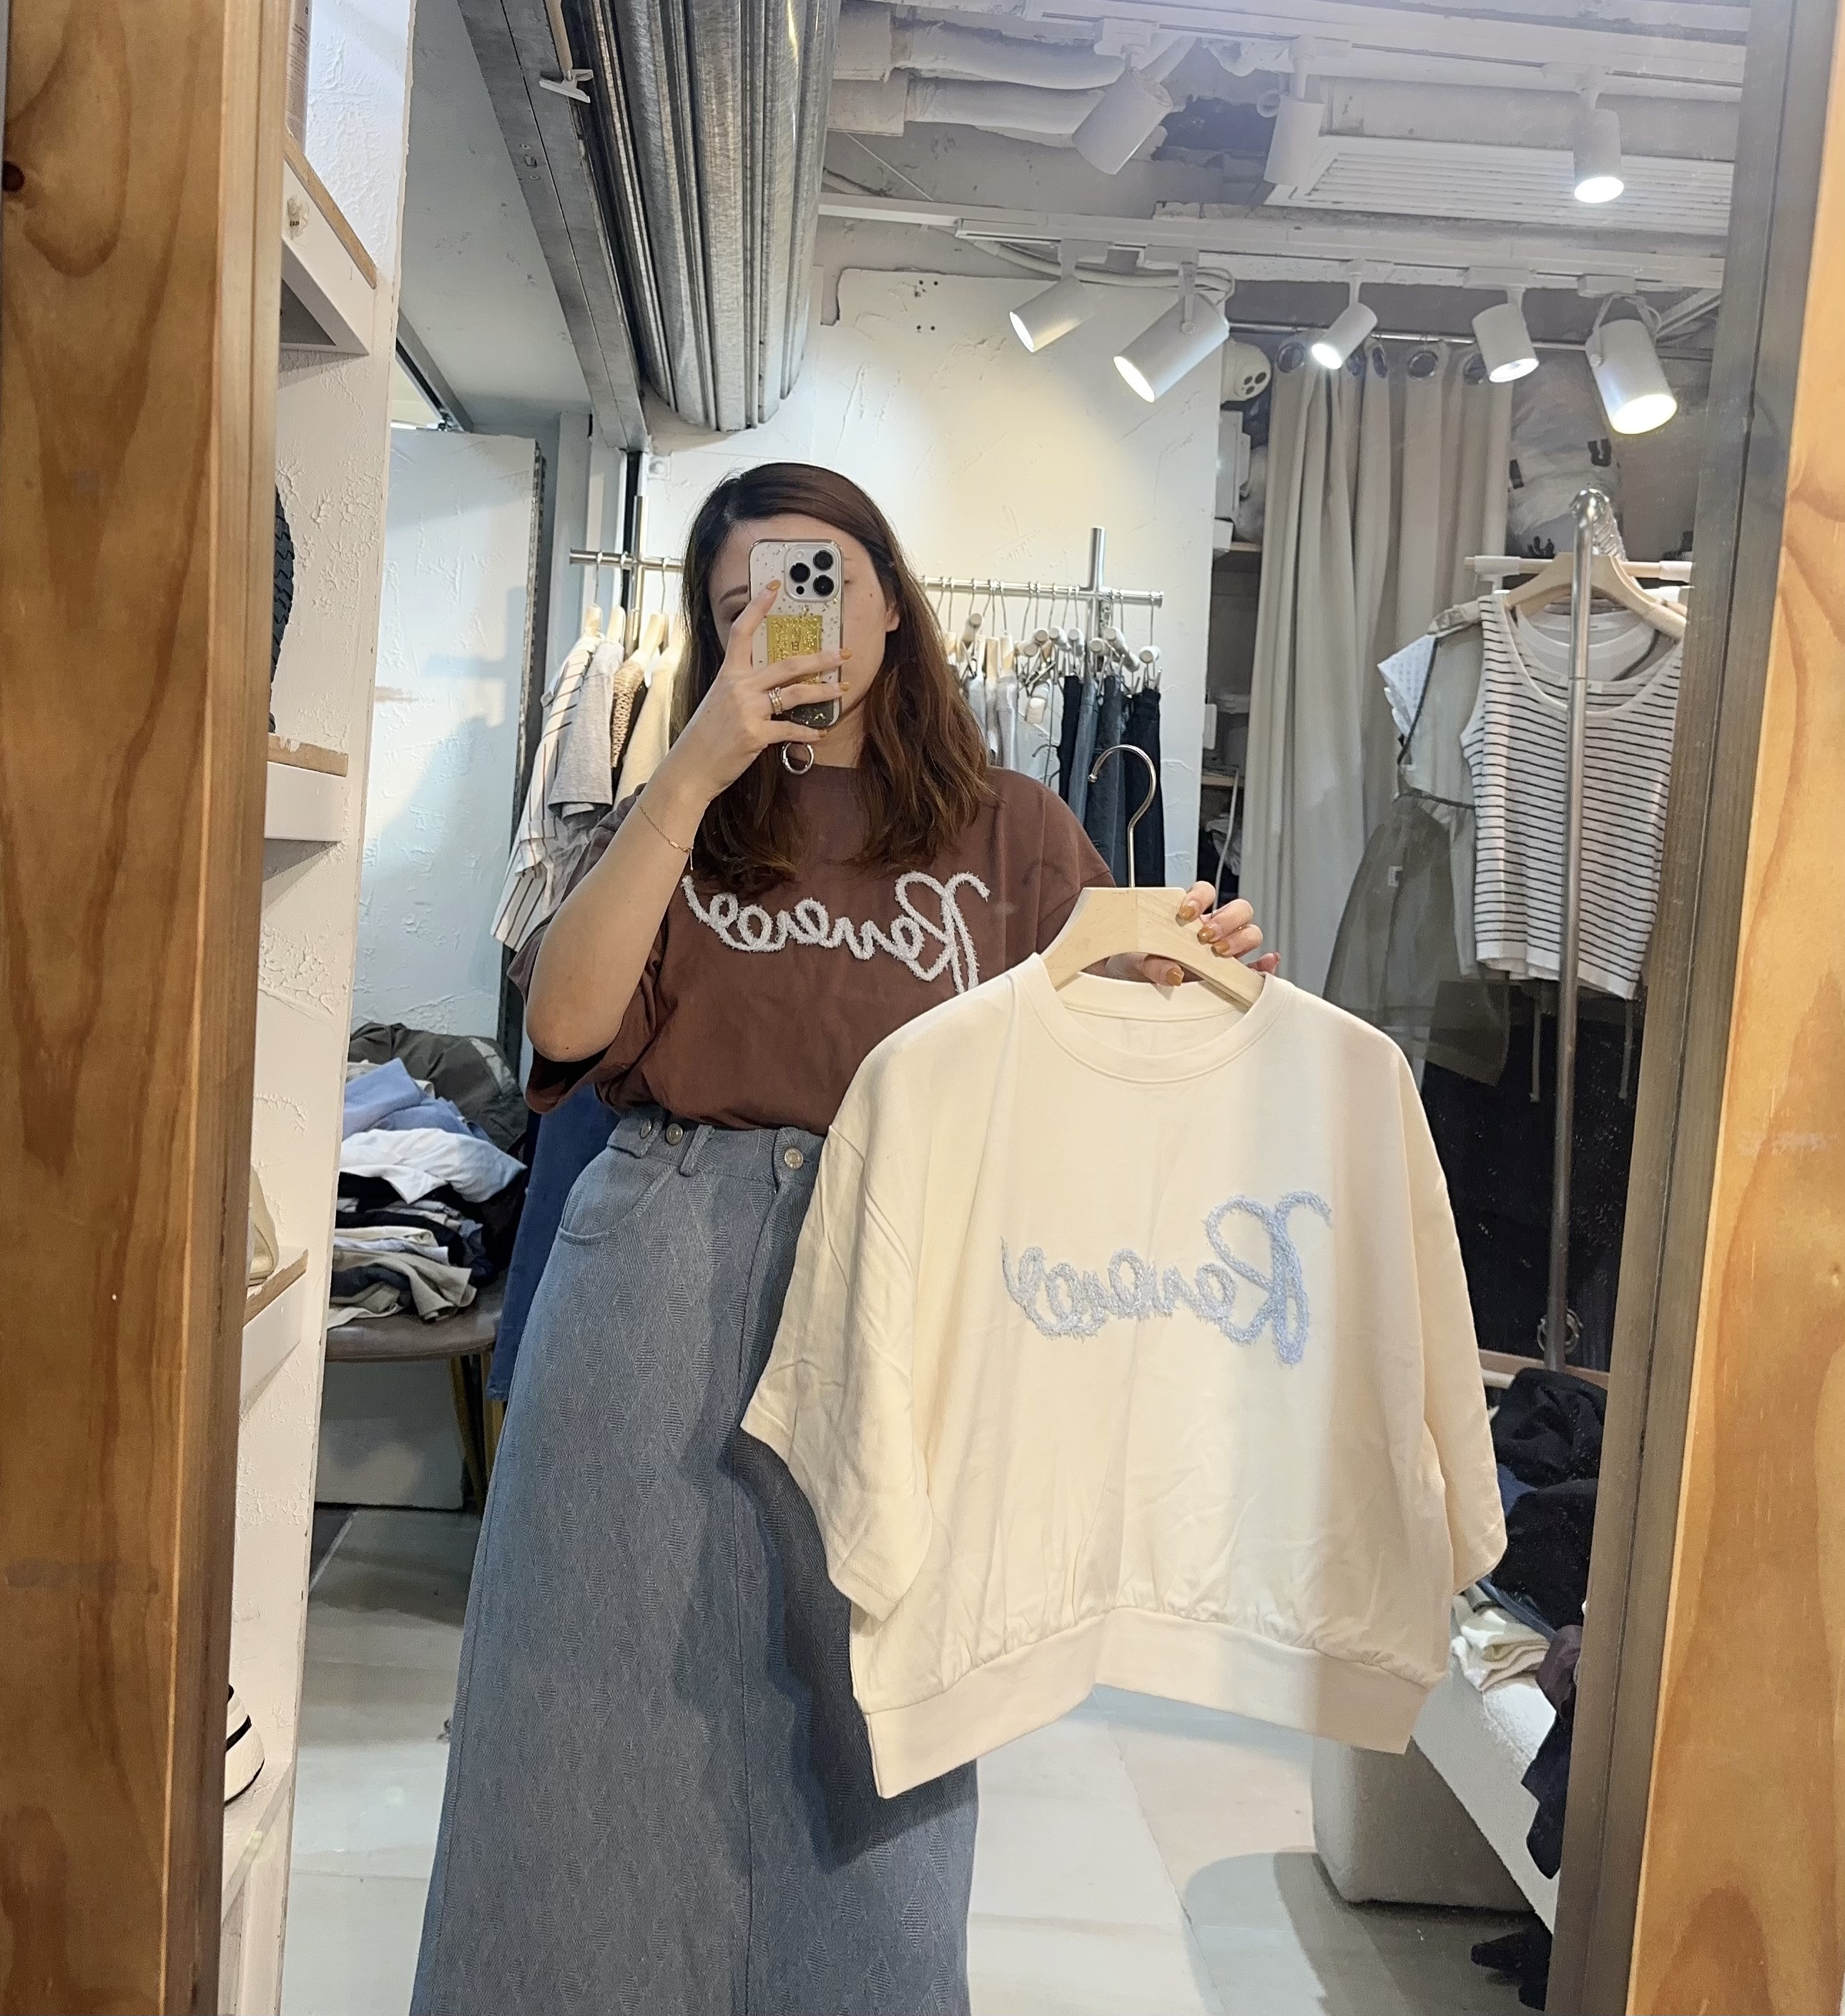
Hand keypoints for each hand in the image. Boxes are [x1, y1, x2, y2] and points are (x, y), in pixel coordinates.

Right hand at [666, 581, 847, 800]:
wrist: (690, 766)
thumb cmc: (705, 734)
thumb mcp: (718, 701)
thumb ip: (741, 687)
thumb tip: (768, 683)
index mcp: (728, 674)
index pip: (743, 632)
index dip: (758, 607)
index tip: (773, 588)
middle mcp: (739, 687)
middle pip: (786, 664)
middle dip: (820, 658)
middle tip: (843, 653)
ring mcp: (748, 710)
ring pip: (795, 694)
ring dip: (824, 691)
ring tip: (842, 688)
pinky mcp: (756, 735)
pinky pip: (790, 730)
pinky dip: (809, 732)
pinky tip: (821, 731)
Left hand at [1114, 886, 1279, 989]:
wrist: (1128, 989)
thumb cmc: (1132, 967)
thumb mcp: (1134, 963)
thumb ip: (1151, 964)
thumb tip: (1174, 972)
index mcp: (1188, 917)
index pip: (1206, 892)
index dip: (1200, 897)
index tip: (1185, 913)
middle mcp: (1211, 930)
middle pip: (1238, 909)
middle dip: (1226, 919)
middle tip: (1205, 937)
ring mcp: (1225, 951)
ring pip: (1250, 932)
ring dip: (1241, 940)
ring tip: (1219, 953)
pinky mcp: (1231, 976)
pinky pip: (1255, 968)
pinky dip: (1262, 967)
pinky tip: (1261, 967)